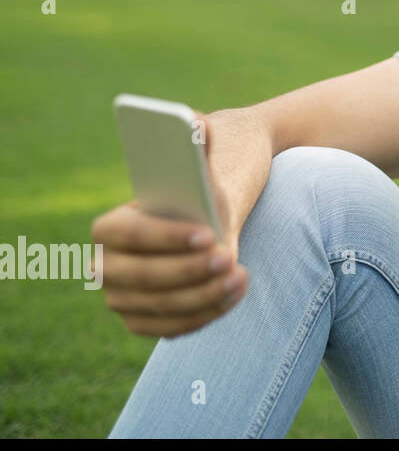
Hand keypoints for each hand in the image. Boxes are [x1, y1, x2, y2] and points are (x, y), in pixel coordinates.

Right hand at [92, 107, 272, 337]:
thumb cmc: (201, 192)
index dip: (164, 236)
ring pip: (160, 305)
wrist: (206, 224)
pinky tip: (233, 295)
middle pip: (141, 276)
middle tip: (228, 259)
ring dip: (202, 295)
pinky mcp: (144, 321)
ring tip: (240, 277)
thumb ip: (197, 143)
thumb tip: (195, 122)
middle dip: (186, 271)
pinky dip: (203, 315)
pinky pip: (171, 328)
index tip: (208, 234)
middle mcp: (106, 267)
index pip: (125, 234)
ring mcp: (122, 298)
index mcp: (110, 227)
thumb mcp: (203, 166)